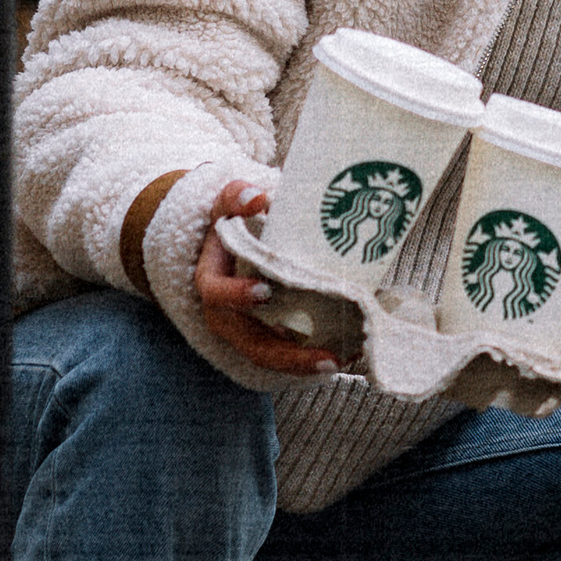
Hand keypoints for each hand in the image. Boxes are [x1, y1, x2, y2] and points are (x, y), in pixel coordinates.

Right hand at [194, 177, 339, 376]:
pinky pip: (288, 355)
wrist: (234, 243)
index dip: (237, 296)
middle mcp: (226, 315)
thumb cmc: (234, 223)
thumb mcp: (229, 204)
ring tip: (342, 361)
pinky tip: (348, 355)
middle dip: (287, 356)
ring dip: (305, 365)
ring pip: (271, 357)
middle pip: (250, 343)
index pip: (216, 293)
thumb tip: (256, 197)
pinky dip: (314, 358)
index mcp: (212, 281)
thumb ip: (236, 195)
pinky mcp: (268, 337)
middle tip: (327, 357)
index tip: (265, 291)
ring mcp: (247, 330)